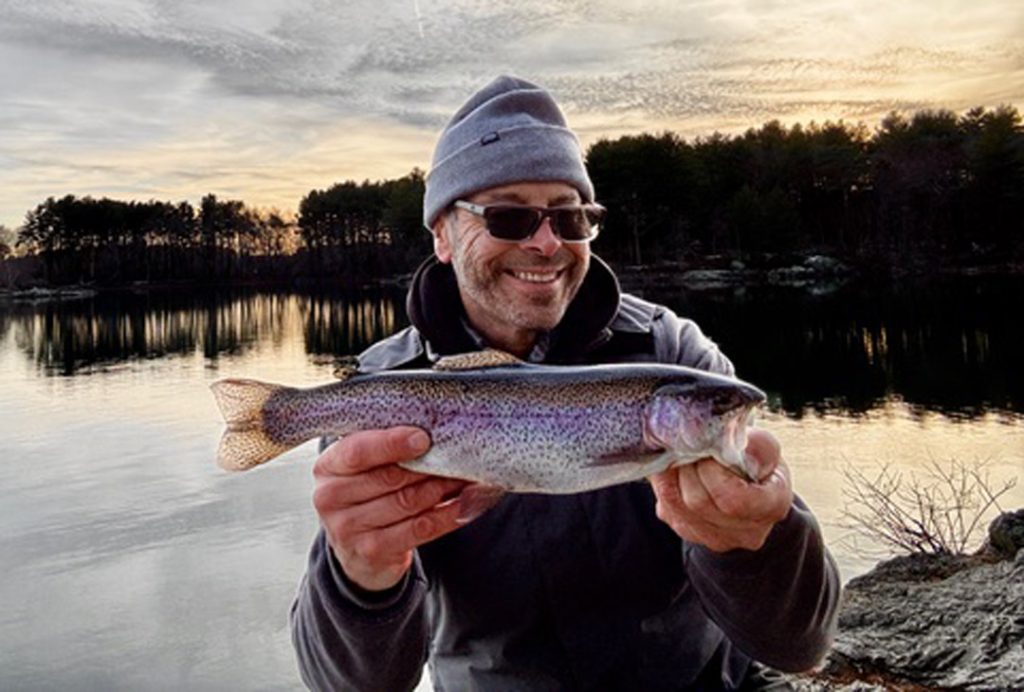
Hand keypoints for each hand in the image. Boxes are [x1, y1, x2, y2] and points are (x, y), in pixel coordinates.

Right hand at [312, 426, 469, 591]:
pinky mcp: (372, 551)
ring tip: (464, 476)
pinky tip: (463, 503)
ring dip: (442, 488)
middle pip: (389, 477)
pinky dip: (447, 514)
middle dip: (428, 465)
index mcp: (328, 467)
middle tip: (458, 455)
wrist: (355, 548)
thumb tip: (428, 432)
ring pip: (408, 502)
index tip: (423, 438)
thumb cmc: (365, 494)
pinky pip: (420, 527)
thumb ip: (385, 448)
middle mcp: (331, 498)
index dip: (392, 443)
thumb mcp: (363, 468)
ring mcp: (348, 529)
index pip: (358, 451)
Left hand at [649, 428, 793, 552]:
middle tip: (691, 444)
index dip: (713, 473)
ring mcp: (714, 538)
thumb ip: (755, 445)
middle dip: (689, 467)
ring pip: (676, 503)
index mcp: (772, 508)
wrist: (748, 488)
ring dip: (673, 473)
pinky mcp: (689, 532)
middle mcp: (745, 532)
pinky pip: (666, 506)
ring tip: (683, 453)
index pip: (734, 500)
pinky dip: (664, 481)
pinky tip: (675, 467)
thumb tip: (730, 444)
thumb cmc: (759, 464)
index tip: (710, 451)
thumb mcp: (766, 448)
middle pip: (699, 501)